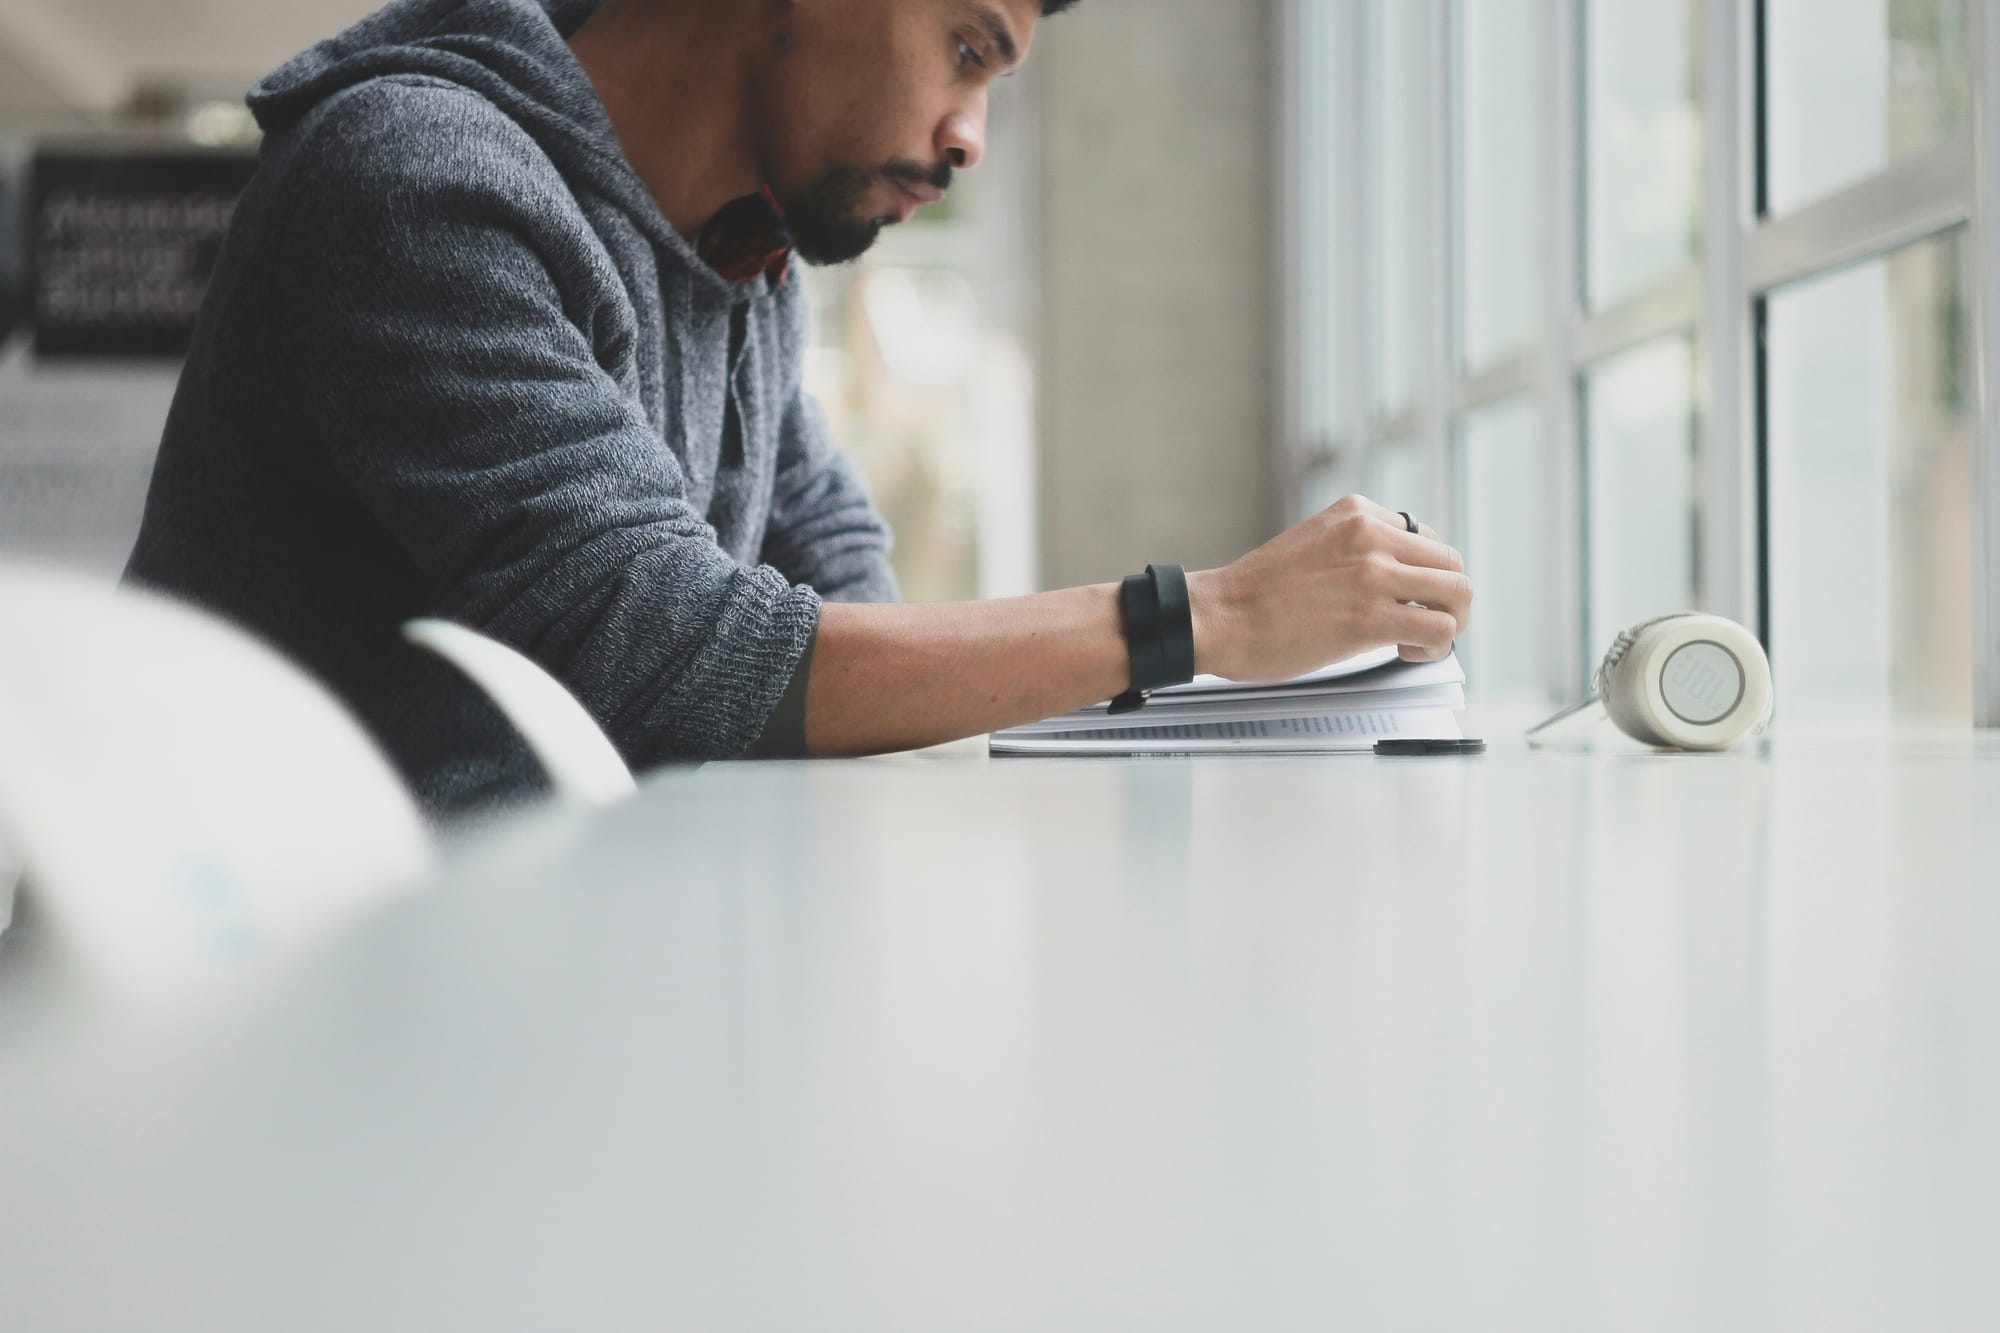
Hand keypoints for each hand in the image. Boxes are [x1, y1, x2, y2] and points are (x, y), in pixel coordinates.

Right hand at [1189, 494, 1471, 680]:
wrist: (1217, 617)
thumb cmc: (1254, 594)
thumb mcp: (1311, 544)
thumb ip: (1352, 550)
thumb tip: (1390, 580)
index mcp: (1356, 513)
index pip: (1425, 538)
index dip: (1423, 575)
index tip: (1407, 598)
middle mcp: (1371, 535)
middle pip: (1450, 563)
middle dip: (1445, 599)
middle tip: (1422, 625)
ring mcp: (1374, 574)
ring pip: (1457, 592)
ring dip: (1448, 622)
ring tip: (1418, 641)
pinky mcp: (1372, 618)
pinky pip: (1438, 629)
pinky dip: (1434, 647)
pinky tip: (1405, 654)